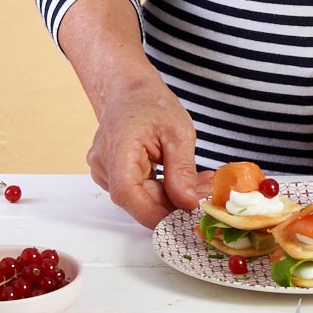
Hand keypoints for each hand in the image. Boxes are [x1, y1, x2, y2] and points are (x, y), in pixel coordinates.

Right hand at [86, 75, 211, 228]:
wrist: (129, 91)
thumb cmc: (151, 104)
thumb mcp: (178, 133)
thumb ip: (182, 170)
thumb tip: (187, 204)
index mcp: (119, 147)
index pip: (127, 193)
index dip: (153, 213)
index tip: (183, 221)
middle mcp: (104, 163)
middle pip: (137, 199)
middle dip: (174, 204)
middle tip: (208, 195)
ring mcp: (105, 171)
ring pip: (140, 198)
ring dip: (172, 198)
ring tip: (202, 184)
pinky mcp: (112, 176)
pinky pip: (139, 191)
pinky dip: (163, 190)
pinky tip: (185, 181)